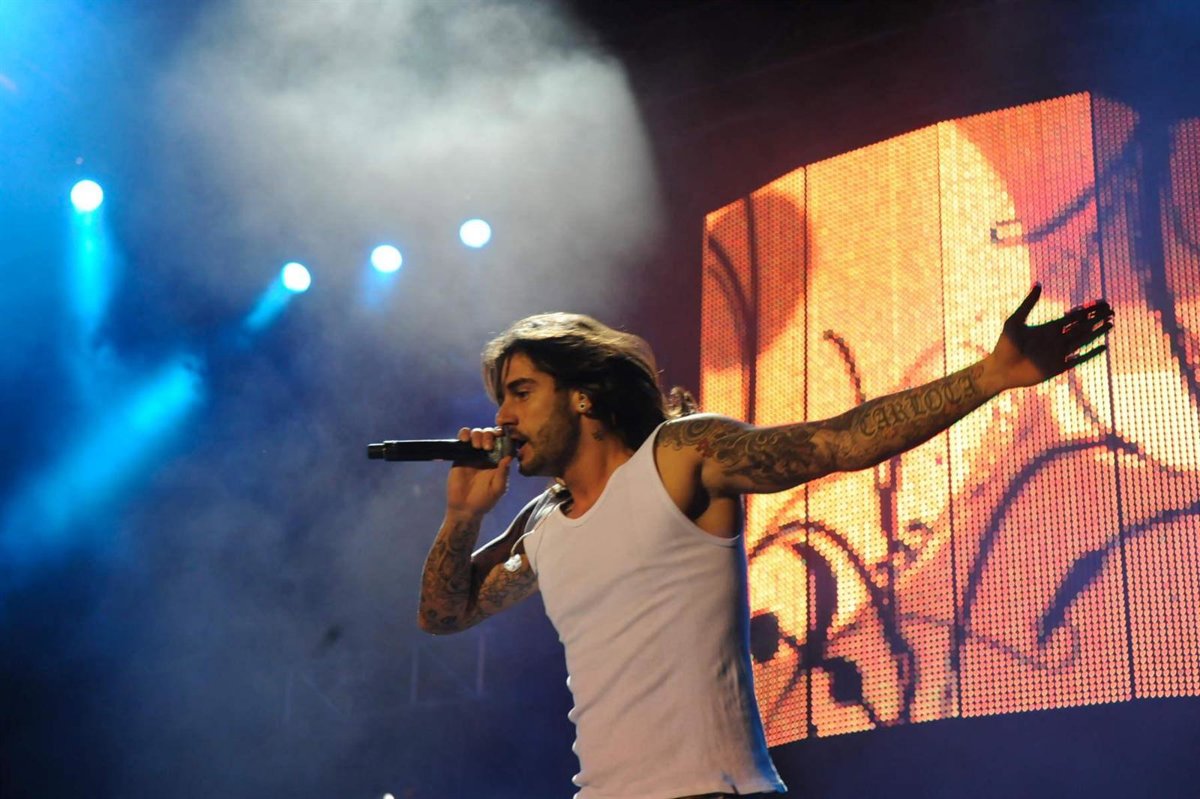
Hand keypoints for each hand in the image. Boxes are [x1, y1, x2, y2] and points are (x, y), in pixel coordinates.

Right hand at [445, 427, 512, 517]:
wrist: (464, 508)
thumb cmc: (484, 501)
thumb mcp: (498, 489)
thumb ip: (503, 474)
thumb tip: (509, 457)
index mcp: (499, 460)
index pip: (504, 441)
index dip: (505, 435)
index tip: (504, 436)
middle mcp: (487, 454)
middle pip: (491, 433)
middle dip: (490, 435)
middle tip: (488, 447)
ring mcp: (473, 453)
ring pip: (477, 432)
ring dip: (479, 434)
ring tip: (477, 446)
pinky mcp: (460, 454)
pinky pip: (462, 438)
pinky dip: (464, 434)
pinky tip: (466, 440)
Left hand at [989, 284, 1113, 389]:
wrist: (1000, 369)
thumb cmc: (1004, 345)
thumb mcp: (1015, 321)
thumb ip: (1028, 304)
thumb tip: (1038, 284)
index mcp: (1048, 328)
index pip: (1073, 317)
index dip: (1087, 309)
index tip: (1100, 302)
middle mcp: (1056, 340)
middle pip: (1081, 327)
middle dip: (1096, 318)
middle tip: (1111, 310)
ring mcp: (1059, 353)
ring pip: (1083, 340)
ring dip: (1097, 332)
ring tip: (1111, 323)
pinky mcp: (1059, 367)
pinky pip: (1079, 359)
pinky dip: (1091, 353)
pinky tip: (1103, 346)